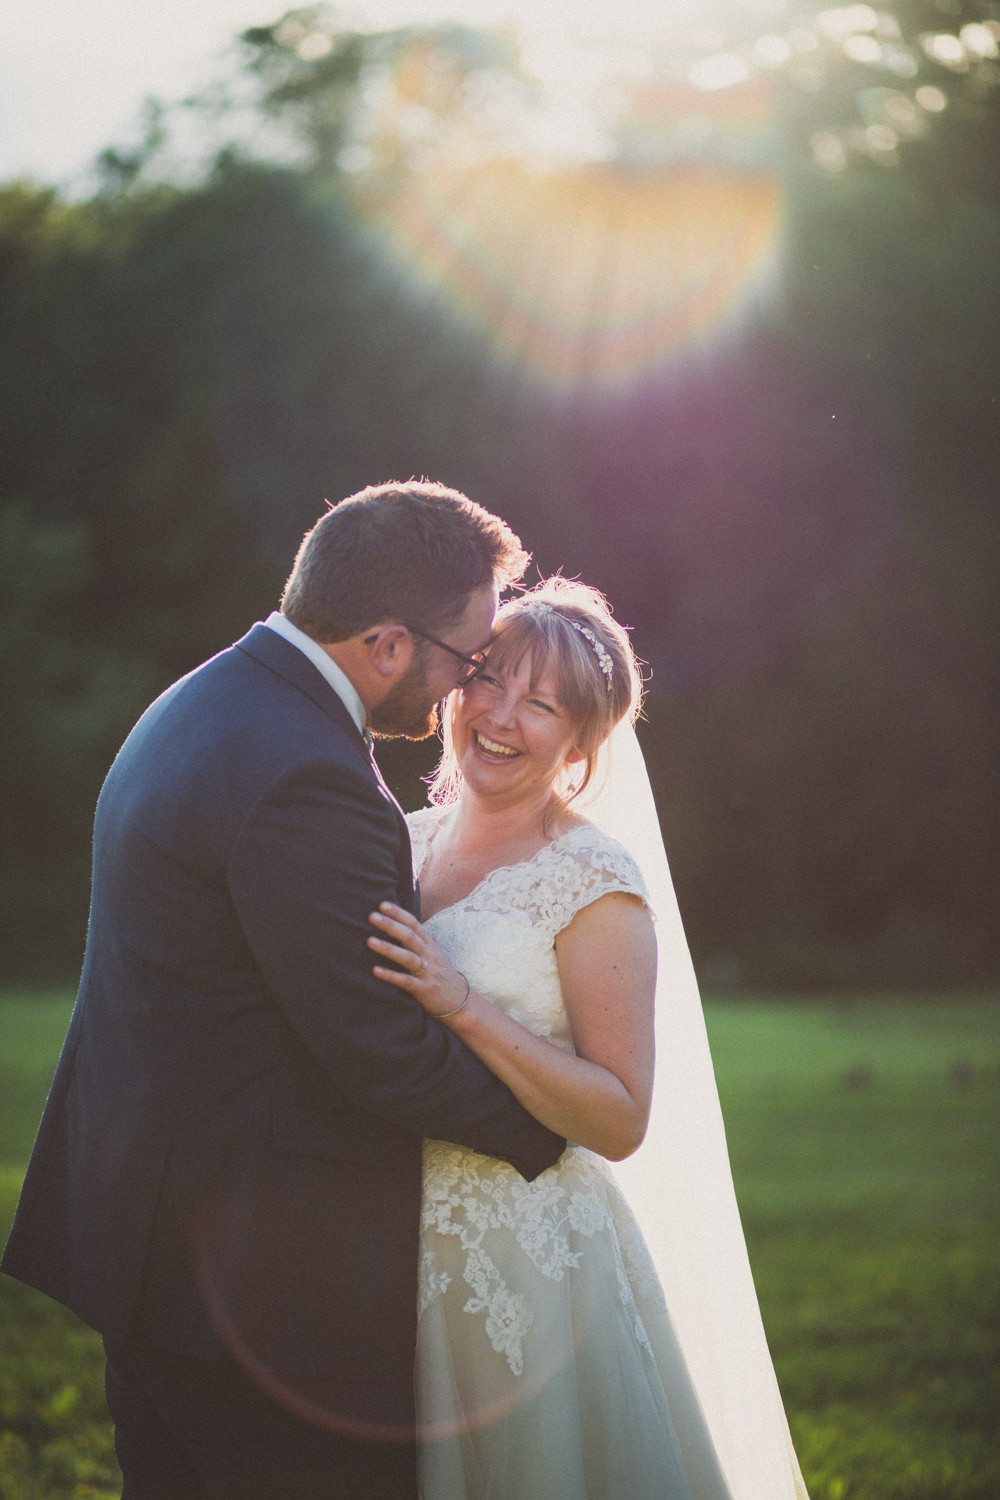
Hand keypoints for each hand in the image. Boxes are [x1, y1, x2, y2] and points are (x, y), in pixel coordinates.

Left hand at [368, 903, 469, 1018]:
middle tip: (372, 916)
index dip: (399, 913)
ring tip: (369, 941)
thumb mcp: (432, 955)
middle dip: (391, 925)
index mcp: (430, 945)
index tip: (383, 904)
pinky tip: (376, 970)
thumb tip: (394, 929)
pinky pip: (406, 981)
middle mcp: (429, 956)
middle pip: (409, 936)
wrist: (461, 1001)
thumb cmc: (440, 975)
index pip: (414, 924)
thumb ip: (416, 943)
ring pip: (407, 957)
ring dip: (388, 948)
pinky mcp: (424, 990)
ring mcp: (427, 972)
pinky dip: (391, 975)